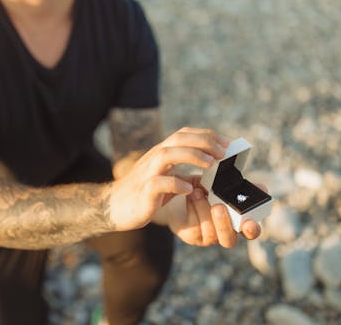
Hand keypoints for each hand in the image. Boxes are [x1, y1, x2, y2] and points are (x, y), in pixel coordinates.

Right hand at [108, 127, 228, 230]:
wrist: (114, 207)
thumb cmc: (143, 195)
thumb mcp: (167, 182)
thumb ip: (185, 177)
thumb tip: (208, 179)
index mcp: (161, 154)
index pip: (184, 134)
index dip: (206, 135)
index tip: (226, 143)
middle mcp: (154, 158)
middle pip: (178, 138)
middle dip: (203, 141)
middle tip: (224, 151)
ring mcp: (147, 173)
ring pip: (167, 154)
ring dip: (192, 155)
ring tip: (211, 163)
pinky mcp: (143, 191)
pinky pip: (159, 183)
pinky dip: (176, 184)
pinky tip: (189, 190)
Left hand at [166, 178, 263, 247]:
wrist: (182, 200)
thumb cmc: (207, 194)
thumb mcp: (222, 189)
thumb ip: (238, 190)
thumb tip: (260, 186)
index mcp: (237, 223)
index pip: (250, 232)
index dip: (252, 230)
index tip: (250, 222)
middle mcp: (224, 234)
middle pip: (229, 239)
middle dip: (224, 223)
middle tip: (218, 207)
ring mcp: (208, 238)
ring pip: (209, 230)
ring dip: (203, 208)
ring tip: (197, 192)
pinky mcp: (192, 236)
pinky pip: (194, 226)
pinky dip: (193, 208)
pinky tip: (190, 196)